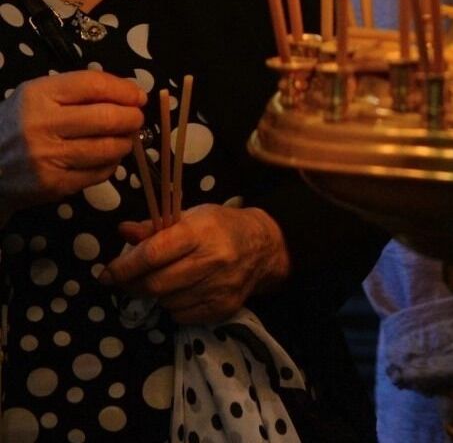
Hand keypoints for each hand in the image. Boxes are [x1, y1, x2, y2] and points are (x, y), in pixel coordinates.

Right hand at [0, 71, 144, 212]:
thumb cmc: (18, 126)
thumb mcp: (38, 98)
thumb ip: (78, 91)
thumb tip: (131, 93)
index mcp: (37, 96)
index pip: (93, 85)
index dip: (124, 90)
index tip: (138, 96)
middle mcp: (40, 125)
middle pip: (108, 117)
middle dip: (132, 117)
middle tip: (135, 119)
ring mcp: (47, 157)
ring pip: (109, 147)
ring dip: (126, 142)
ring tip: (123, 138)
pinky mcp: (54, 184)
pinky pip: (100, 172)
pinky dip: (111, 164)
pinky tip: (104, 158)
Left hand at [104, 206, 290, 324]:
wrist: (264, 247)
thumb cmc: (221, 227)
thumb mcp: (190, 216)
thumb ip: (155, 227)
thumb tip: (123, 232)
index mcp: (201, 232)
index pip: (153, 254)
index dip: (124, 267)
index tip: (107, 274)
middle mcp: (213, 260)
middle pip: (155, 284)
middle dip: (132, 285)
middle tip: (127, 281)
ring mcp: (220, 287)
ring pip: (166, 302)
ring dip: (156, 295)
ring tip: (165, 281)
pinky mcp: (224, 308)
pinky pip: (181, 316)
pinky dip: (173, 307)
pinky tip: (183, 292)